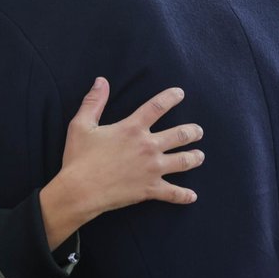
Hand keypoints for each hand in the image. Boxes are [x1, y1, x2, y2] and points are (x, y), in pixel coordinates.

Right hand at [38, 79, 203, 247]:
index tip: (180, 93)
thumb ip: (93, 102)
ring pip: (184, 161)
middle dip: (193, 132)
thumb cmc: (78, 158)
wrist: (79, 191)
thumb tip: (101, 81)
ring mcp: (152, 169)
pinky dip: (184, 195)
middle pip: (180, 135)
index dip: (171, 97)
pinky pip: (174, 193)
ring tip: (199, 156)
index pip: (157, 107)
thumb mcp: (81, 125)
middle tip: (198, 131)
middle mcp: (147, 147)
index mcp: (132, 129)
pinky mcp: (150, 189)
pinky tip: (192, 196)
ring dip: (195, 157)